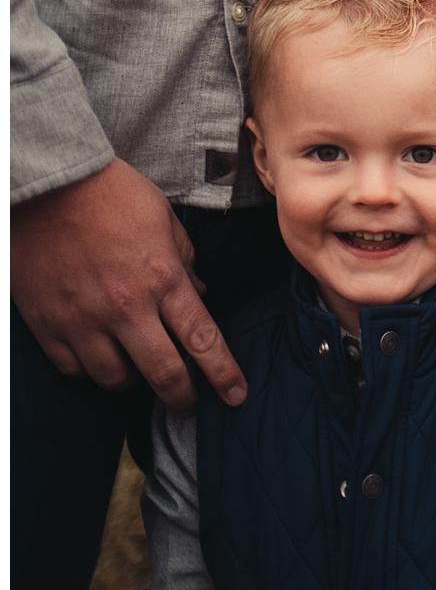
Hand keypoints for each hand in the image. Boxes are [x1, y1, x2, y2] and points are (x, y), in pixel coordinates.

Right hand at [11, 158, 243, 412]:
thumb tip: (198, 291)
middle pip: (163, 373)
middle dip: (182, 397)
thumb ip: (184, 261)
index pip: (203, 340)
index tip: (235, 396)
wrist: (48, 185)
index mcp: (163, 279)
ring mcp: (82, 319)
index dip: (223, 374)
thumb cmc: (112, 195)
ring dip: (133, 382)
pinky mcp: (46, 323)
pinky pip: (73, 367)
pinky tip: (100, 359)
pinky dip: (90, 370)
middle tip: (188, 404)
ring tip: (140, 374)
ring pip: (114, 378)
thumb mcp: (165, 221)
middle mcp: (126, 307)